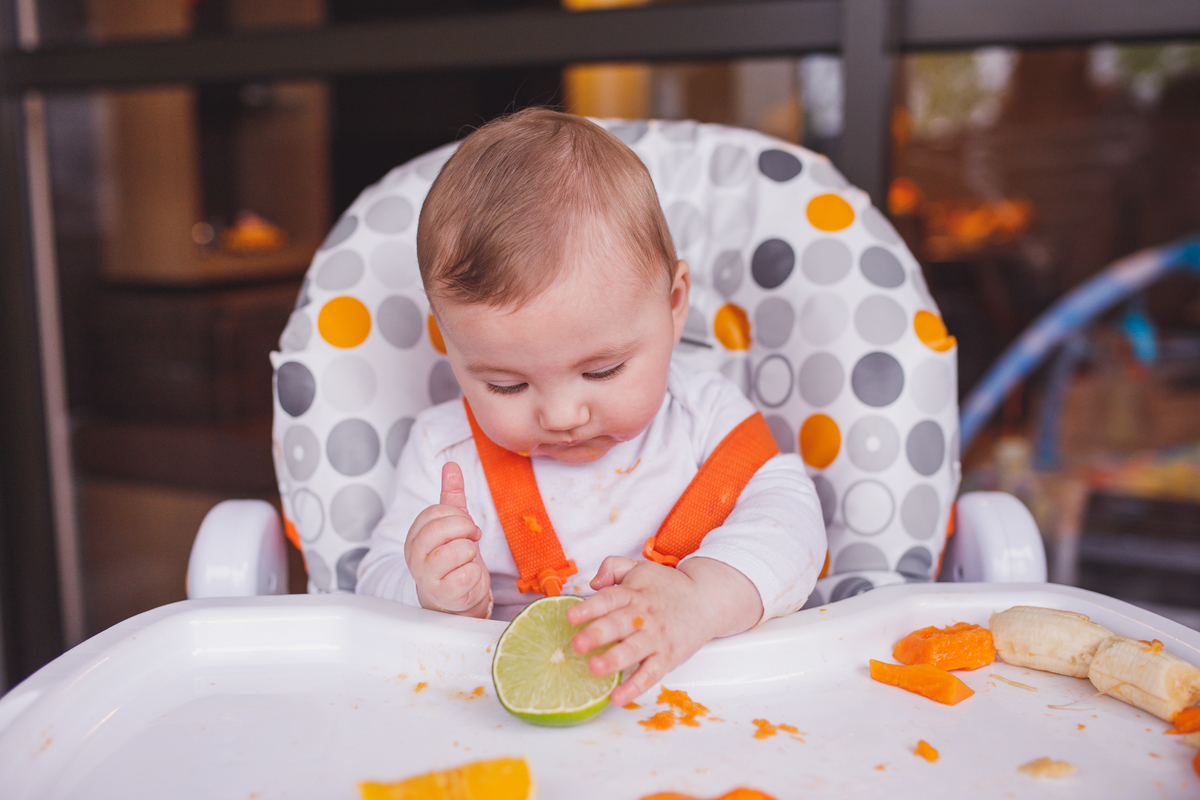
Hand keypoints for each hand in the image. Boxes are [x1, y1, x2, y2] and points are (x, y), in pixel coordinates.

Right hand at [404, 462, 491, 616]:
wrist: (455, 597)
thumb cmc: (453, 559)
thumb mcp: (452, 525)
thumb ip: (451, 495)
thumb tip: (451, 466)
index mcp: (415, 535)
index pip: (435, 512)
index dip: (458, 516)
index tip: (465, 526)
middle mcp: (414, 555)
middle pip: (443, 528)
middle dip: (466, 530)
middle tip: (471, 539)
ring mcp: (426, 576)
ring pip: (460, 550)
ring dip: (471, 554)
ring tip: (465, 561)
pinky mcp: (443, 594)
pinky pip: (469, 573)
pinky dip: (475, 574)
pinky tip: (466, 578)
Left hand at [566, 556, 761, 705]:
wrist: (707, 600)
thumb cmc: (668, 587)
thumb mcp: (640, 568)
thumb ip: (613, 567)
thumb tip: (592, 583)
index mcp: (634, 594)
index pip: (609, 599)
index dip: (589, 608)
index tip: (570, 616)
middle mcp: (644, 616)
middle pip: (618, 624)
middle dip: (597, 634)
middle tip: (577, 644)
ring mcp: (657, 638)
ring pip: (634, 651)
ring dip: (613, 660)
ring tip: (594, 668)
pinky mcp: (668, 658)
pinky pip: (650, 674)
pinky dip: (635, 687)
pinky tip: (617, 697)